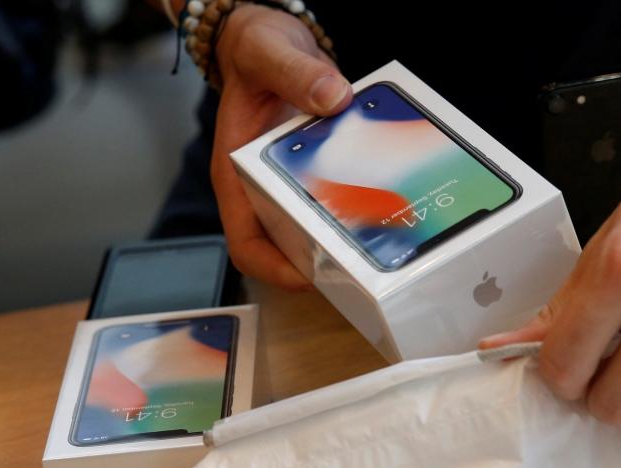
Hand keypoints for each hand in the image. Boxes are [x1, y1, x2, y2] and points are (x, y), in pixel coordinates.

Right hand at [210, 4, 351, 288]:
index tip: (312, 274)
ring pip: (309, 233)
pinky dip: (352, 211)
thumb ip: (295, 72)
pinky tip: (384, 207)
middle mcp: (259, 189)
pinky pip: (330, 204)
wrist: (269, 41)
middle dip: (318, 266)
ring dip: (339, 244)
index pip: (246, 243)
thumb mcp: (268, 53)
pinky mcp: (311, 174)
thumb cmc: (255, 50)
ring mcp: (285, 185)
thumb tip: (332, 96)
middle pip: (282, 250)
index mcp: (236, 175)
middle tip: (361, 266)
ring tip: (378, 246)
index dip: (275, 268)